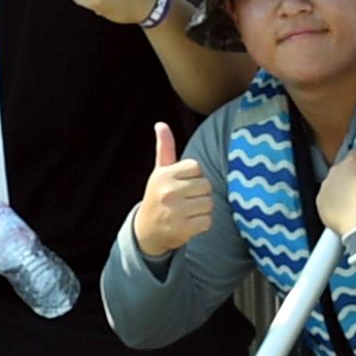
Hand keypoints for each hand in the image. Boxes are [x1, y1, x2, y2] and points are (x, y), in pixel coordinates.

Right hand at [130, 124, 214, 257]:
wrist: (146, 231)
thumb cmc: (158, 196)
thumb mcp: (159, 172)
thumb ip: (164, 148)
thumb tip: (161, 124)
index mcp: (164, 175)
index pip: (197, 167)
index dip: (194, 176)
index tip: (182, 184)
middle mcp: (168, 191)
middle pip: (206, 185)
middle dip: (200, 193)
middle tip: (185, 200)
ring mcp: (175, 211)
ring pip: (209, 203)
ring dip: (202, 209)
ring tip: (187, 212)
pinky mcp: (182, 229)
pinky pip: (208, 221)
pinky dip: (202, 224)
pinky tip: (189, 224)